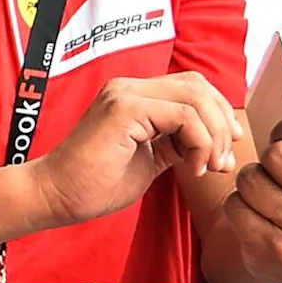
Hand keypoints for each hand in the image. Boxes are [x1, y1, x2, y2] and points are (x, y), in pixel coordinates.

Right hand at [28, 73, 242, 227]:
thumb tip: (212, 143)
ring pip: (195, 97)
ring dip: (213, 136)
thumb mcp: (149, 159)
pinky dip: (198, 143)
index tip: (225, 151)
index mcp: (134, 96)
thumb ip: (174, 142)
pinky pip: (183, 116)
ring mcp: (125, 95)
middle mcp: (129, 87)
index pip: (191, 87)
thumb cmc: (94, 184)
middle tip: (224, 162)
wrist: (56, 196)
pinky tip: (190, 168)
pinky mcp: (124, 109)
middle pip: (198, 86)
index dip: (218, 114)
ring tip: (207, 167)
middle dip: (222, 123)